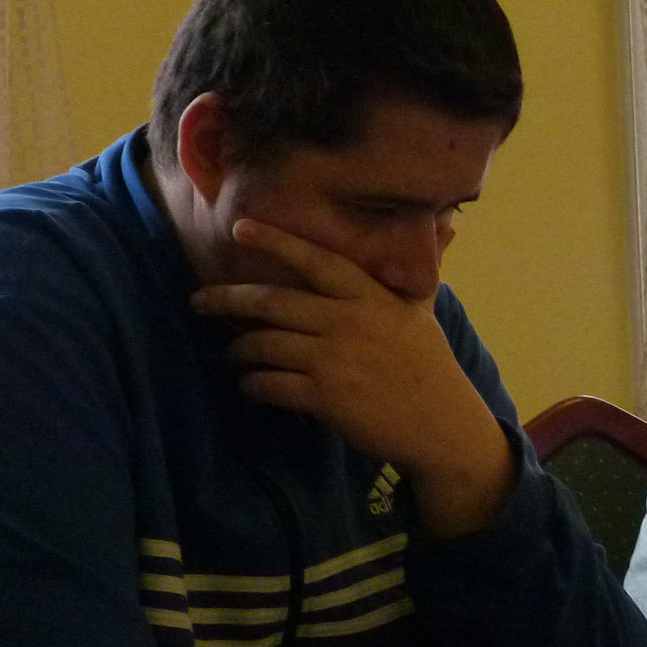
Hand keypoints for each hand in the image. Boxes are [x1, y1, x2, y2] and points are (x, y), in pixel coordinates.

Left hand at [190, 218, 514, 535]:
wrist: (440, 425)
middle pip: (271, 302)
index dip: (276, 241)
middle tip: (198, 302)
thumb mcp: (423, 309)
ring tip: (232, 353)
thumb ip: (417, 269)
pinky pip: (270, 384)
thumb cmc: (428, 364)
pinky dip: (253, 384)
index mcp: (368, 296)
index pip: (316, 260)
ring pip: (264, 345)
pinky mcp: (324, 398)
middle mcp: (347, 322)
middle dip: (226, 300)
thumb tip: (448, 221)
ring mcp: (334, 360)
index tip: (240, 229)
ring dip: (238, 350)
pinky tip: (251, 385)